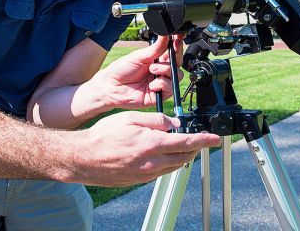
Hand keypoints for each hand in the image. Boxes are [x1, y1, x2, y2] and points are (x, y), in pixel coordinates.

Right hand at [73, 111, 220, 186]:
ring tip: (176, 144)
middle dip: (193, 148)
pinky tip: (159, 153)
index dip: (204, 141)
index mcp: (152, 144)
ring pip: (174, 166)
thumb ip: (155, 120)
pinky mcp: (140, 180)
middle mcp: (152, 163)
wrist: (85, 158)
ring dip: (180, 156)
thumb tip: (173, 123)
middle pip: (184, 157)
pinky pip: (161, 172)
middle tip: (195, 138)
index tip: (215, 139)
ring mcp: (146, 174)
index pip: (187, 143)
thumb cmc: (104, 136)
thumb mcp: (131, 118)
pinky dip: (166, 162)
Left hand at [91, 35, 183, 109]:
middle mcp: (161, 70)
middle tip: (162, 56)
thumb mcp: (140, 55)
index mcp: (157, 58)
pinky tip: (151, 85)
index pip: (173, 50)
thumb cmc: (122, 69)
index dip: (178, 44)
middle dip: (174, 57)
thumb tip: (166, 33)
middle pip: (178, 62)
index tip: (178, 37)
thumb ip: (156, 47)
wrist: (112, 86)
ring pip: (177, 75)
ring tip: (152, 70)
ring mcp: (161, 82)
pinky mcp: (160, 94)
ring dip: (165, 70)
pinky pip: (170, 88)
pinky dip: (162, 84)